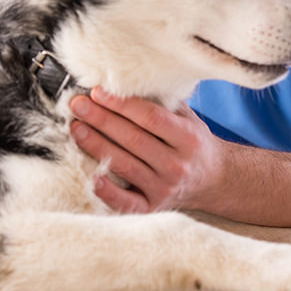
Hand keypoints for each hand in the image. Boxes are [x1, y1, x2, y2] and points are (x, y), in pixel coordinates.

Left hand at [69, 88, 225, 212]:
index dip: (122, 104)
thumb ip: (161, 102)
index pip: (150, 117)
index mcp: (188, 138)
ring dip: (96, 145)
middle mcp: (178, 165)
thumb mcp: (187, 117)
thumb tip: (123, 82)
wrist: (214, 180)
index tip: (98, 91)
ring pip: (125, 165)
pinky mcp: (152, 208)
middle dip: (101, 120)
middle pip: (133, 139)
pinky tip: (91, 176)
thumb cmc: (192, 141)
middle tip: (78, 105)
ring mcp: (165, 189)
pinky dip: (108, 191)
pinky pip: (126, 202)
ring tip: (76, 128)